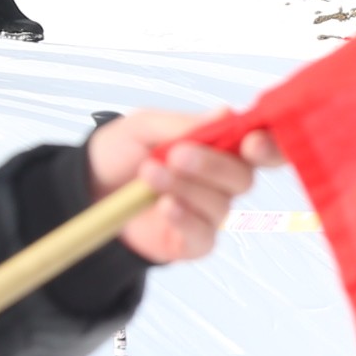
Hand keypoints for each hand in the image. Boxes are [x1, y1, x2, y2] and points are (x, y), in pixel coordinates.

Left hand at [89, 109, 285, 264]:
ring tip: (148, 174)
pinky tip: (164, 206)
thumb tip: (224, 113)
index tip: (251, 142)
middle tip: (177, 154)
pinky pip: (203, 235)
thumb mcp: (144, 126)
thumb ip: (183, 124)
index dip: (267, 147)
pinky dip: (184, 219)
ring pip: (220, 205)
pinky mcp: (193, 242)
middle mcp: (221, 181)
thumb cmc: (120, 154)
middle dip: (212, 166)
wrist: (87, 190)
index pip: (260, 148)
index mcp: (219, 147)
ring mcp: (208, 214)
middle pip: (242, 178)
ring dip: (185, 188)